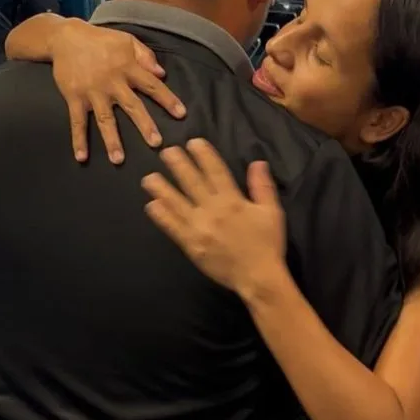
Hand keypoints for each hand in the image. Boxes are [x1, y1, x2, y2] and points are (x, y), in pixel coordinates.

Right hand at [48, 19, 186, 162]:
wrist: (65, 38)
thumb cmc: (101, 40)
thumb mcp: (127, 41)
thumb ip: (145, 56)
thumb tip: (162, 73)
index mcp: (128, 67)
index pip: (152, 85)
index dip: (167, 99)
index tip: (181, 115)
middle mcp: (112, 82)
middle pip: (131, 106)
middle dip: (144, 125)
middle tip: (156, 143)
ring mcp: (92, 92)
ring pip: (104, 119)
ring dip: (111, 140)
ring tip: (118, 160)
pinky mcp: (74, 97)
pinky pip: (76, 122)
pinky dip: (78, 140)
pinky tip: (81, 157)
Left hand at [142, 139, 287, 298]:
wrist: (258, 277)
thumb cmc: (267, 243)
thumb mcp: (271, 212)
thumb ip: (262, 186)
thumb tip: (257, 162)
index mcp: (233, 200)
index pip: (215, 170)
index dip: (203, 155)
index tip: (192, 142)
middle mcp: (213, 209)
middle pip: (191, 181)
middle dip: (178, 164)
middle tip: (166, 151)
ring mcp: (199, 227)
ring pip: (176, 202)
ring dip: (161, 188)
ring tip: (149, 177)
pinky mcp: (191, 244)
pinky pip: (172, 227)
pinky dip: (161, 215)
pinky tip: (151, 205)